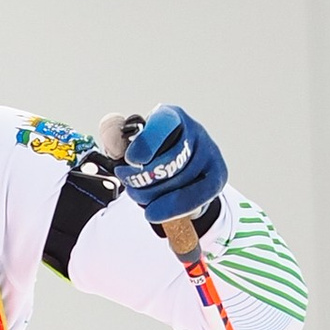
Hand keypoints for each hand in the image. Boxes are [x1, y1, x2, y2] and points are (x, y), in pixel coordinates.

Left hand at [114, 103, 226, 228]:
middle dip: (143, 179)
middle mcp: (194, 130)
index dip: (146, 143)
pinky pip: (196, 196)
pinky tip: (153, 213)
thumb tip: (111, 136)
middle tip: (130, 186)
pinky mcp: (218, 175)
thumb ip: (114, 138)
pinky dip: (172, 208)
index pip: (162, 123)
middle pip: (170, 158)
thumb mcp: (127, 146)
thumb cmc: (150, 157)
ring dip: (152, 196)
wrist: (176, 177)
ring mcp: (209, 151)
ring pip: (179, 180)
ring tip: (141, 197)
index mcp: (169, 116)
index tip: (131, 160)